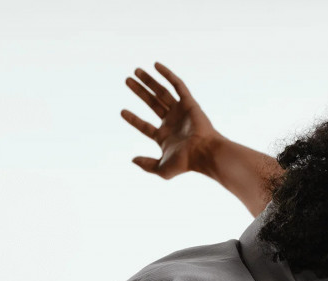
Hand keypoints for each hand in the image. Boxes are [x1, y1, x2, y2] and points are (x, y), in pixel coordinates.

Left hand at [121, 62, 221, 178]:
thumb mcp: (162, 169)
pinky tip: (156, 65)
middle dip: (140, 92)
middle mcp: (172, 122)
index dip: (133, 119)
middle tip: (127, 80)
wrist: (204, 152)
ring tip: (136, 71)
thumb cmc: (186, 163)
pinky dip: (167, 75)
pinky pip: (178, 85)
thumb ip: (147, 165)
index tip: (122, 112)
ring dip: (149, 81)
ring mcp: (180, 112)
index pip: (145, 126)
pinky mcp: (189, 103)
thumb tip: (132, 160)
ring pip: (162, 92)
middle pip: (152, 103)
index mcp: (165, 137)